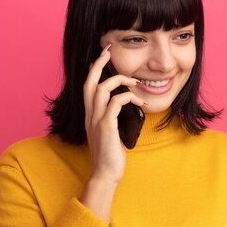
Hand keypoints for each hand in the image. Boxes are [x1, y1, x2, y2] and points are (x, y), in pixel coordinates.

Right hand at [82, 44, 146, 183]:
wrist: (105, 175)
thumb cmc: (110, 157)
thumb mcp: (110, 134)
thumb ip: (112, 120)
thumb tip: (125, 109)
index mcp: (90, 116)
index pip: (87, 87)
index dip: (94, 70)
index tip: (102, 58)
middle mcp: (90, 115)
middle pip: (90, 82)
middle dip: (99, 64)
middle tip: (109, 51)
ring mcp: (96, 121)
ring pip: (102, 89)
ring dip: (120, 81)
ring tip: (135, 82)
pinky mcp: (106, 127)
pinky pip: (116, 103)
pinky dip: (128, 98)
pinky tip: (139, 102)